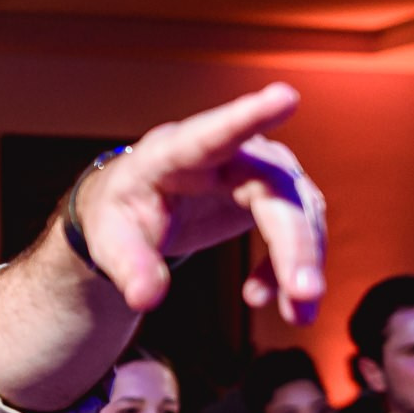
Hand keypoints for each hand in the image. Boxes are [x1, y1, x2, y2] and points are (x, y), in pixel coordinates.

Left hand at [76, 83, 324, 324]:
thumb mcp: (110, 242)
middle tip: (304, 293)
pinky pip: (298, 228)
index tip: (285, 97)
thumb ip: (128, 267)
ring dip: (304, 262)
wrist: (138, 211)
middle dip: (294, 242)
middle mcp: (227, 153)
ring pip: (299, 210)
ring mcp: (257, 168)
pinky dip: (291, 268)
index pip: (213, 133)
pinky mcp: (274, 193)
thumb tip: (145, 298)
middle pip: (275, 190)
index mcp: (174, 154)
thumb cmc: (122, 216)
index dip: (248, 116)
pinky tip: (267, 298)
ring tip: (298, 315)